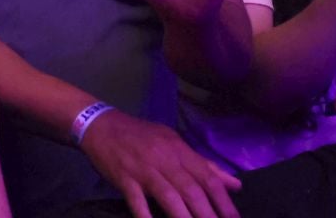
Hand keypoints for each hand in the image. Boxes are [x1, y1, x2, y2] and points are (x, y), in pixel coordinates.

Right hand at [78, 110, 240, 217]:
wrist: (100, 125)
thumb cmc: (141, 137)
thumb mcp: (173, 143)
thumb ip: (203, 165)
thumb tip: (235, 183)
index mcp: (178, 150)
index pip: (207, 177)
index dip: (223, 200)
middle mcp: (164, 159)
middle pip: (190, 189)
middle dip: (207, 214)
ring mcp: (143, 169)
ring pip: (168, 195)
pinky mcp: (124, 178)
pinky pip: (136, 200)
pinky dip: (145, 215)